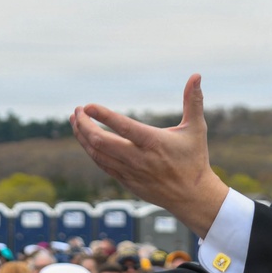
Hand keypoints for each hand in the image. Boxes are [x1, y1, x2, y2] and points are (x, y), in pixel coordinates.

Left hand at [71, 74, 228, 237]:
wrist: (192, 197)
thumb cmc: (194, 159)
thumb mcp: (196, 128)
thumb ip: (193, 101)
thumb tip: (196, 75)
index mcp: (153, 142)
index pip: (122, 127)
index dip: (102, 116)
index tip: (88, 106)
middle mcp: (139, 158)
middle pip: (101, 142)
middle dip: (84, 125)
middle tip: (77, 111)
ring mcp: (130, 172)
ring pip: (97, 154)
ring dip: (82, 137)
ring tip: (75, 121)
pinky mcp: (126, 182)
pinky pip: (102, 165)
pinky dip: (91, 151)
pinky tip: (86, 140)